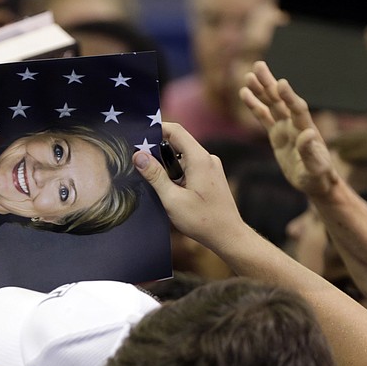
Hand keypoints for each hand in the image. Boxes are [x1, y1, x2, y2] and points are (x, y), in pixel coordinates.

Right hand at [133, 122, 243, 249]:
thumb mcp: (172, 199)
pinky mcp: (211, 177)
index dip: (156, 129)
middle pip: (178, 143)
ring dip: (167, 165)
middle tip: (139, 162)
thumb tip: (138, 155)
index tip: (139, 136)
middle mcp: (208, 158)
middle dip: (158, 150)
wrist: (229, 236)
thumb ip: (155, 175)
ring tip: (153, 181)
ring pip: (183, 157)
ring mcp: (211, 167)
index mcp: (199, 159)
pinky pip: (190, 166)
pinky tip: (169, 189)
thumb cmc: (202, 220)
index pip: (175, 131)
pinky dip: (177, 173)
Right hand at [239, 61, 339, 197]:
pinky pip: (263, 116)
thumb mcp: (315, 168)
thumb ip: (311, 152)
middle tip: (259, 66)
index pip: (297, 109)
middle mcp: (295, 124)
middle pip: (281, 100)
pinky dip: (255, 104)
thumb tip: (307, 134)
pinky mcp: (277, 134)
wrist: (315, 181)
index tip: (280, 83)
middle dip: (269, 84)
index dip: (289, 96)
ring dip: (261, 89)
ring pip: (271, 104)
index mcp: (306, 129)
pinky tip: (245, 93)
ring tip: (249, 75)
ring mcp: (285, 127)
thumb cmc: (317, 176)